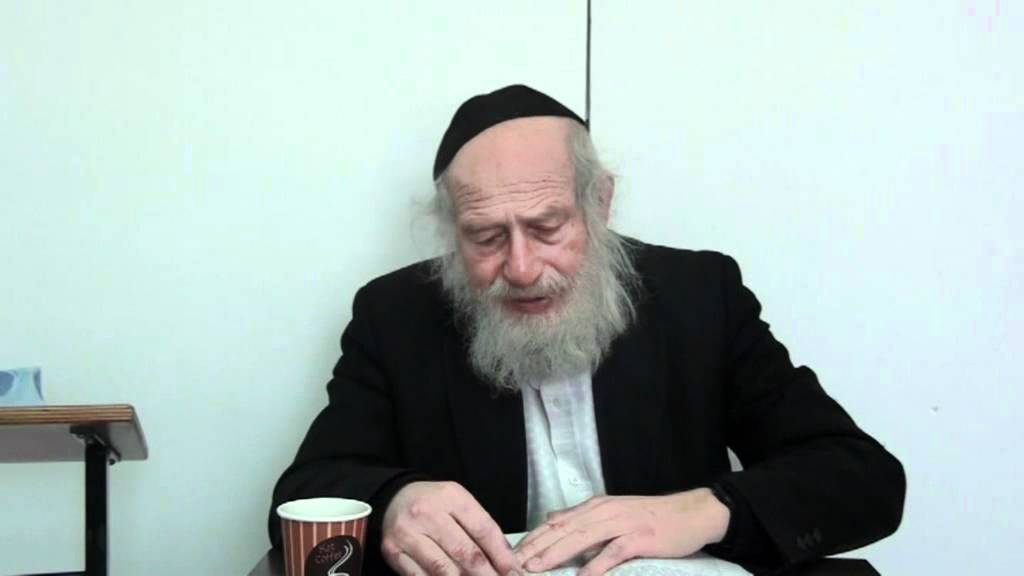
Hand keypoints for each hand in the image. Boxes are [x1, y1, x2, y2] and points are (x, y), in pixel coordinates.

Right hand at [381, 480, 522, 575]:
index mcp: (450, 496)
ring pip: (443, 569)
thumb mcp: (459, 503)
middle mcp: (427, 513)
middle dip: (487, 574)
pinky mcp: (393, 551)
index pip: (483, 530)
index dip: (502, 556)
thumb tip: (504, 561)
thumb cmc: (434, 503)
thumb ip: (480, 529)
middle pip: (464, 552)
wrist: (394, 498)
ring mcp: (407, 533)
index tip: (514, 572)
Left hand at [514, 488, 729, 575]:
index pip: (556, 522)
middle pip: (563, 530)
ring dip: (557, 554)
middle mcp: (605, 511)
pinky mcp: (640, 538)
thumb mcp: (612, 510)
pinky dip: (596, 564)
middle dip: (537, 547)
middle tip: (516, 564)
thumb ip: (582, 516)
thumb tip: (552, 519)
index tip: (514, 553)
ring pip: (582, 538)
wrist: (691, 512)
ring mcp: (622, 524)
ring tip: (537, 568)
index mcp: (596, 506)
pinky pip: (613, 552)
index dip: (534, 537)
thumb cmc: (651, 516)